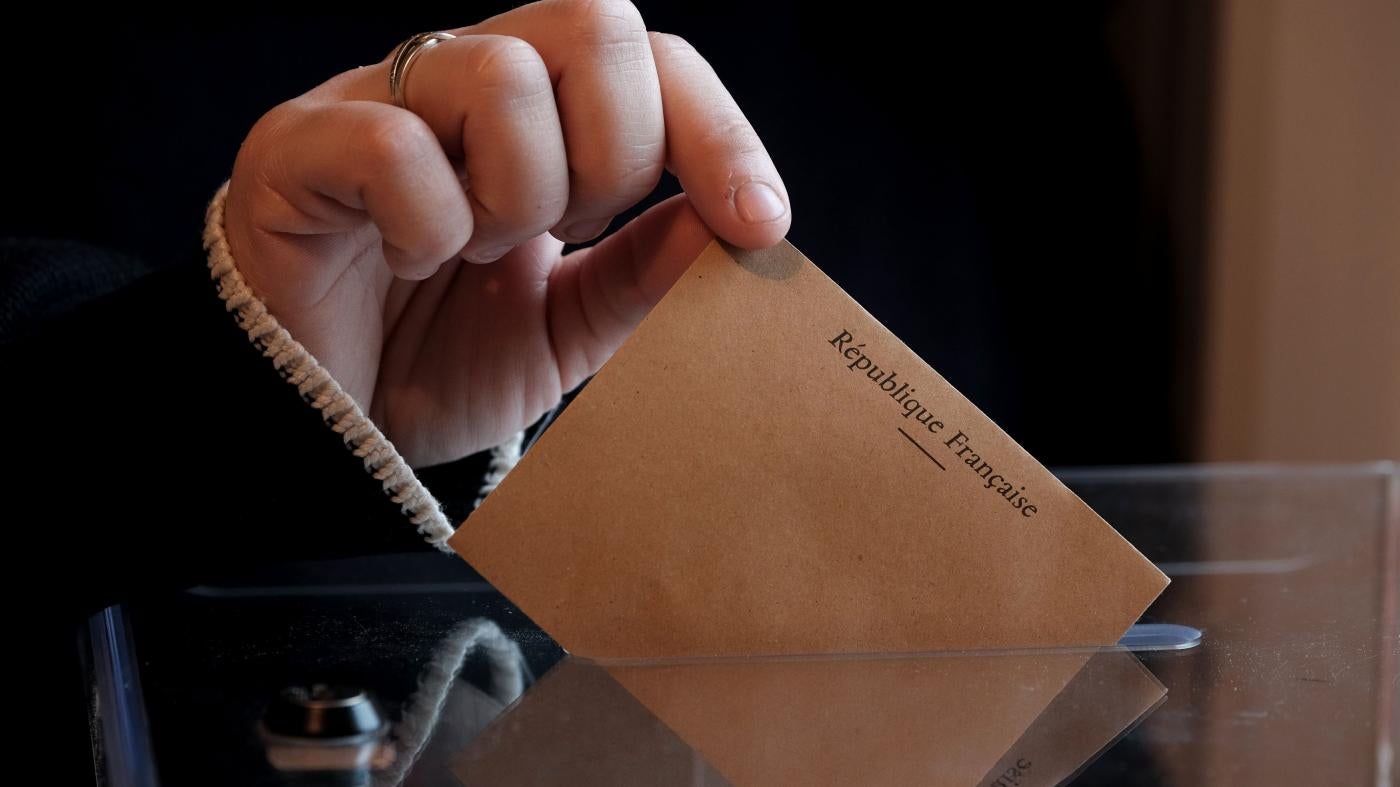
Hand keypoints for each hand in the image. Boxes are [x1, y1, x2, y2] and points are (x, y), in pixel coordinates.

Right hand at [222, 0, 790, 466]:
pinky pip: (393, 143)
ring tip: (477, 252)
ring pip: (499, 74)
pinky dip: (430, 222)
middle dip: (615, 157)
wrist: (328, 423)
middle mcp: (463, 85)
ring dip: (517, 192)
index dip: (717, 134)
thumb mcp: (572, 329)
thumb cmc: (443, 361)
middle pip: (594, 29)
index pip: (653, 64)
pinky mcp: (298, 147)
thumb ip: (643, 274)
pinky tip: (413, 262)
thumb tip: (729, 219)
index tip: (759, 224)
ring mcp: (377, 103)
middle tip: (569, 234)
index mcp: (541, 118)